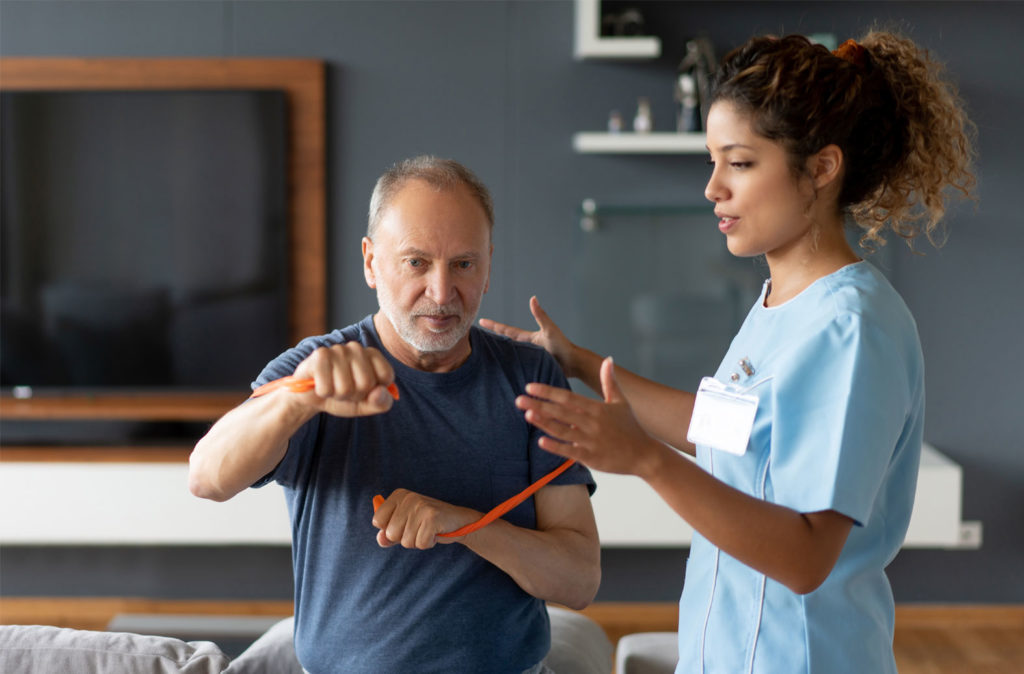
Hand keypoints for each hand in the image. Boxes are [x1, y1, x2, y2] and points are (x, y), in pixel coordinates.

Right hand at [291, 342, 395, 416]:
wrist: (312, 396)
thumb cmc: (342, 396)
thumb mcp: (366, 405)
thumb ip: (381, 402)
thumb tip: (380, 392)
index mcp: (373, 355)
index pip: (386, 376)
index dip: (374, 391)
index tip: (364, 390)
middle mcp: (357, 348)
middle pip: (366, 383)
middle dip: (354, 396)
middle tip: (344, 391)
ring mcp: (338, 350)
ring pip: (345, 388)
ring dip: (337, 395)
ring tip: (332, 387)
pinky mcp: (319, 355)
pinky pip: (327, 388)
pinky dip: (324, 393)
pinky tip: (320, 384)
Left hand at [371, 489, 480, 548]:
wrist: (458, 521)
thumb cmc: (428, 523)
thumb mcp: (405, 525)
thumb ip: (388, 533)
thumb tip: (381, 539)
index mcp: (399, 495)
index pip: (377, 521)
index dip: (389, 530)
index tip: (404, 524)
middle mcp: (408, 498)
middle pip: (390, 533)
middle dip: (404, 538)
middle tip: (419, 528)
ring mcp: (420, 507)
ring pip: (406, 541)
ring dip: (417, 541)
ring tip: (427, 530)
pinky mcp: (432, 518)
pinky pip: (420, 543)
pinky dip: (428, 543)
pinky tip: (435, 533)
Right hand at [479, 296, 576, 376]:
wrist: (572, 364)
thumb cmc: (563, 345)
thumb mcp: (550, 329)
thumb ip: (540, 315)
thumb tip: (533, 298)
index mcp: (527, 338)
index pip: (506, 331)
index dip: (494, 326)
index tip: (480, 321)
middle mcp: (525, 347)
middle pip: (504, 342)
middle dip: (490, 338)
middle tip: (475, 336)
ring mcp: (527, 358)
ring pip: (508, 355)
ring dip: (496, 354)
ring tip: (482, 355)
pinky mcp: (530, 368)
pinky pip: (515, 367)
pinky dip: (506, 367)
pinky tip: (499, 373)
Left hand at [516, 357, 666, 477]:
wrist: (645, 455)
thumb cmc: (631, 427)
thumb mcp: (621, 402)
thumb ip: (610, 381)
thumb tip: (608, 359)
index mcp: (597, 409)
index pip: (568, 397)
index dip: (548, 391)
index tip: (530, 386)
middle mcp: (592, 423)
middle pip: (561, 412)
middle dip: (539, 404)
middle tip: (518, 398)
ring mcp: (591, 441)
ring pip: (563, 430)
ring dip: (544, 422)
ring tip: (527, 414)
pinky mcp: (592, 458)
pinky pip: (571, 452)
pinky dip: (556, 447)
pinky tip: (540, 441)